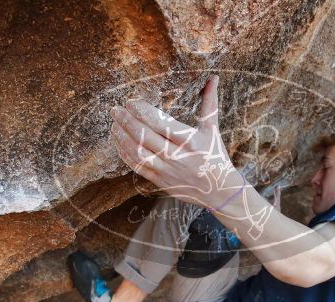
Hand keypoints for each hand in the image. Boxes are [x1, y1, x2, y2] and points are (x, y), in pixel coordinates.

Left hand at [110, 75, 245, 207]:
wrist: (219, 191)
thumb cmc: (216, 157)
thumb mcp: (213, 130)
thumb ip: (210, 102)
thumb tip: (213, 77)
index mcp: (190, 141)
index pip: (161, 123)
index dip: (143, 111)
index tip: (131, 101)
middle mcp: (177, 156)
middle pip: (145, 137)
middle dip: (127, 121)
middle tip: (115, 110)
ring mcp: (167, 171)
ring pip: (138, 153)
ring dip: (122, 138)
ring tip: (114, 124)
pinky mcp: (160, 182)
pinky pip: (138, 167)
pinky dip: (126, 154)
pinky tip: (118, 142)